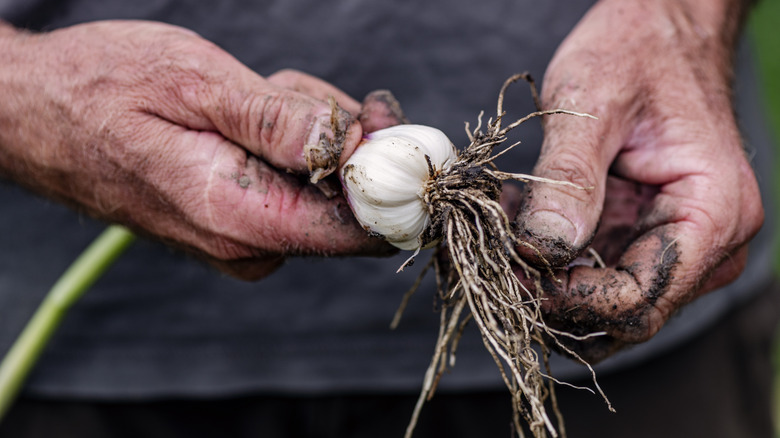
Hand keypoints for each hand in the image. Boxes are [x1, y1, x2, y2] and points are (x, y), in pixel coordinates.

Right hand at [0, 20, 395, 279]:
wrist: (38, 114)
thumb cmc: (102, 90)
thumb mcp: (195, 84)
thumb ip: (280, 122)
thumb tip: (354, 146)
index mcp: (241, 219)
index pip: (358, 229)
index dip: (391, 178)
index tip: (392, 126)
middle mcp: (249, 245)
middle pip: (350, 199)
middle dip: (338, 133)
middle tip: (287, 90)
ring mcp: (245, 238)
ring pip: (325, 183)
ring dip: (306, 129)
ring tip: (249, 98)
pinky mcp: (242, 222)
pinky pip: (297, 184)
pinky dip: (289, 141)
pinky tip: (245, 115)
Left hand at [514, 0, 761, 361]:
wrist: (661, 28)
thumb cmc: (638, 50)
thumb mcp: (594, 103)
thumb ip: (569, 178)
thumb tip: (543, 248)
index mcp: (712, 213)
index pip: (640, 297)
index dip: (571, 299)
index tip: (515, 274)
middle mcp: (707, 243)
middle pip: (626, 311)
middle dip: (557, 296)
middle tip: (498, 261)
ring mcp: (677, 242)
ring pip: (608, 299)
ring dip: (550, 282)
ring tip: (504, 238)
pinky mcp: (647, 233)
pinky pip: (599, 270)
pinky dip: (556, 261)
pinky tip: (521, 225)